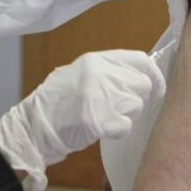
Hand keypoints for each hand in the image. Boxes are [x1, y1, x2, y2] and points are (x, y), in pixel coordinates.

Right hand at [0, 50, 164, 190]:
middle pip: (142, 84)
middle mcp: (100, 73)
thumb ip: (108, 71)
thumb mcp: (80, 74)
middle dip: (134, 98)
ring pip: (135, 105)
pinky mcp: (99, 120)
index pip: (140, 60)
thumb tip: (140, 74)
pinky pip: (125, 126)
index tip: (157, 87)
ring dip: (124, 115)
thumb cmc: (57, 102)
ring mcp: (100, 96)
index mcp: (95, 60)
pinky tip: (100, 129)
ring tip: (103, 117)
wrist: (34, 126)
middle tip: (117, 107)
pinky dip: (117, 131)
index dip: (154, 75)